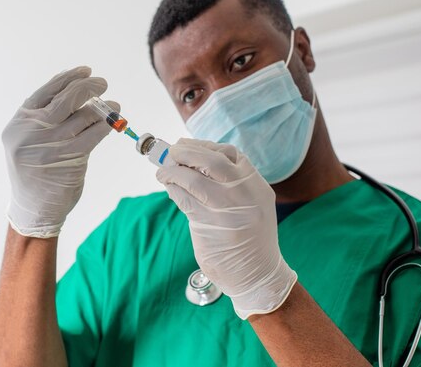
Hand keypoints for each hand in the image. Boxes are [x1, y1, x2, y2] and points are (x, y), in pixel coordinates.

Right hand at [2, 66, 117, 237]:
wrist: (34, 208)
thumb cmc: (34, 171)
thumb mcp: (28, 141)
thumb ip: (45, 118)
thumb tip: (78, 90)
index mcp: (19, 123)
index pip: (46, 92)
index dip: (67, 78)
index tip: (85, 70)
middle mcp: (32, 132)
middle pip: (66, 100)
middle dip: (87, 87)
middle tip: (102, 83)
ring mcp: (50, 146)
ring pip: (83, 117)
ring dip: (103, 108)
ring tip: (115, 106)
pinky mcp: (69, 159)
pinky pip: (93, 136)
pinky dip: (105, 126)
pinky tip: (112, 122)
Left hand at [156, 138, 296, 318]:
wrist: (258, 274)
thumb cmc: (248, 237)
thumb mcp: (250, 203)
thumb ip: (229, 183)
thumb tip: (191, 160)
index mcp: (256, 184)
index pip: (229, 153)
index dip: (203, 145)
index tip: (186, 144)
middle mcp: (245, 193)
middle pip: (211, 161)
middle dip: (186, 152)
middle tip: (171, 152)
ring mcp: (227, 209)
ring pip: (193, 179)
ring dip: (172, 172)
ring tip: (162, 172)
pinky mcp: (209, 225)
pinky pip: (184, 200)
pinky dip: (173, 190)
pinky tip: (169, 189)